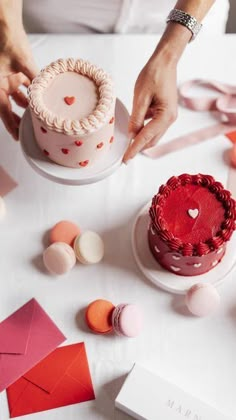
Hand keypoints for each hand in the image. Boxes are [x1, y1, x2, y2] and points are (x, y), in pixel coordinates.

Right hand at [0, 25, 37, 139]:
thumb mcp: (24, 64)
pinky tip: (39, 100)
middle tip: (28, 131)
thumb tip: (48, 96)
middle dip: (19, 119)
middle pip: (9, 108)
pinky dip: (30, 93)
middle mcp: (0, 85)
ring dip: (26, 107)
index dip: (12, 125)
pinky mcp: (13, 72)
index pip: (4, 111)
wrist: (6, 24)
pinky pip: (22, 87)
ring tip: (36, 118)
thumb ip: (35, 81)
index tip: (18, 137)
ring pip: (16, 98)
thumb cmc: (9, 41)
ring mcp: (6, 79)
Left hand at [123, 56, 177, 161]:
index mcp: (165, 116)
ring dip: (141, 138)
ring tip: (127, 141)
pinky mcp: (165, 113)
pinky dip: (144, 129)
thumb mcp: (141, 96)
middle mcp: (170, 119)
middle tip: (124, 154)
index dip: (134, 149)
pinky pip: (153, 126)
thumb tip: (132, 134)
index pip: (146, 138)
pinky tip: (135, 124)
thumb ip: (136, 118)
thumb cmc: (154, 74)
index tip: (125, 160)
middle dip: (138, 147)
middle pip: (151, 140)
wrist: (165, 61)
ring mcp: (169, 117)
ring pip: (153, 135)